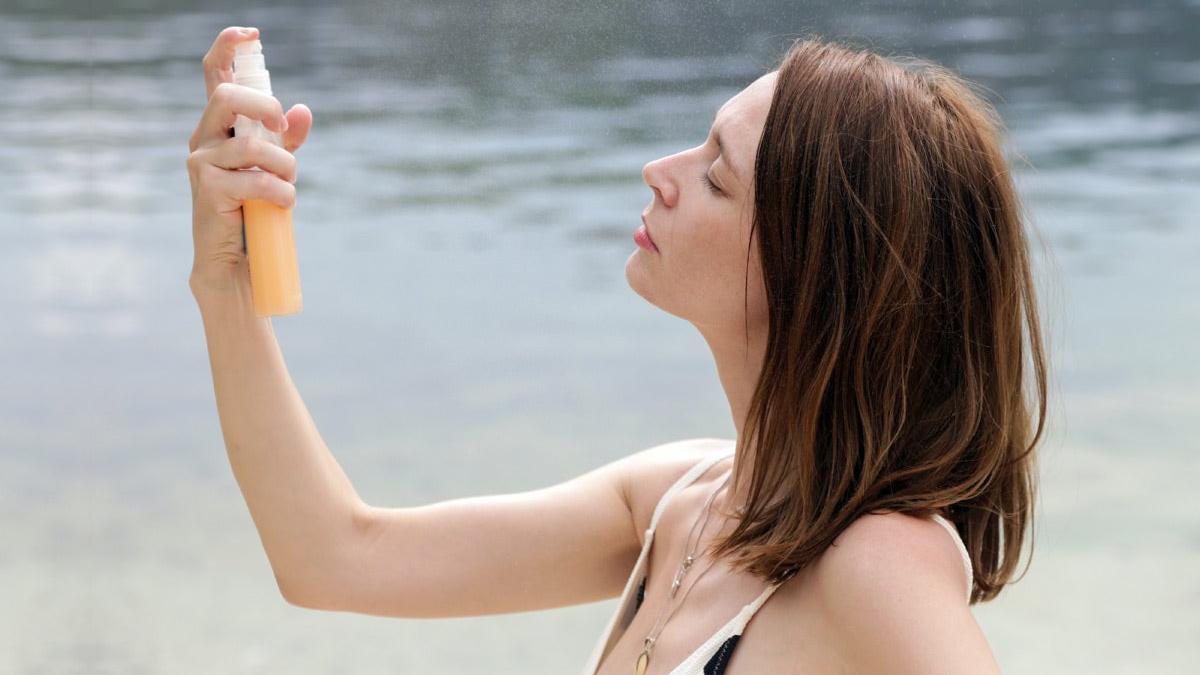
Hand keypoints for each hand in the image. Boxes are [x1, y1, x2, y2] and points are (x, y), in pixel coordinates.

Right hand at [186, 26, 312, 295]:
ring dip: (284, 167)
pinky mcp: (208, 188)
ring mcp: (201, 162)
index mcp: (219, 127)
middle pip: (225, 97)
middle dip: (264, 107)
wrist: (237, 260)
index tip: (250, 33)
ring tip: (288, 186)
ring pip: (253, 146)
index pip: (212, 75)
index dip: (226, 47)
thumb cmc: (255, 210)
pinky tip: (282, 204)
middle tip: (284, 131)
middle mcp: (204, 138)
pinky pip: (256, 180)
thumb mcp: (277, 169)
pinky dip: (281, 192)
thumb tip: (304, 110)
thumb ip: (287, 139)